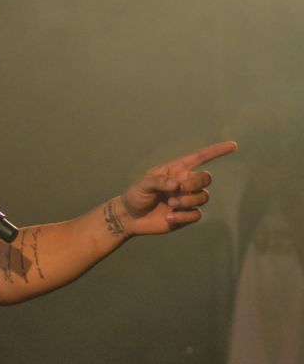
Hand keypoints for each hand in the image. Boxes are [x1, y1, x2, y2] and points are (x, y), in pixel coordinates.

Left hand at [118, 141, 236, 235]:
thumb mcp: (143, 184)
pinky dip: (184, 216)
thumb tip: (176, 184)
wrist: (131, 217)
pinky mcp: (186, 215)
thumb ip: (159, 181)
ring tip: (170, 204)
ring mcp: (187, 199)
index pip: (200, 157)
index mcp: (176, 170)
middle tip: (178, 190)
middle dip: (195, 183)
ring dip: (189, 201)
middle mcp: (185, 183)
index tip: (232, 145)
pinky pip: (197, 214)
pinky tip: (169, 217)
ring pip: (204, 197)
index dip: (216, 151)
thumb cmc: (136, 195)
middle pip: (205, 178)